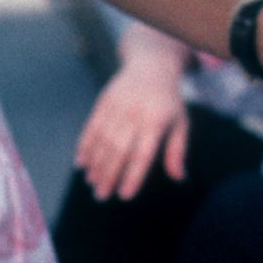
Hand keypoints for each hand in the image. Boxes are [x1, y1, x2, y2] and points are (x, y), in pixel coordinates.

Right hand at [75, 60, 187, 200]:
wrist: (151, 66)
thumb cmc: (169, 102)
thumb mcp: (180, 123)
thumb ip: (177, 151)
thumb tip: (179, 178)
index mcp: (156, 122)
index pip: (142, 154)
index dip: (133, 175)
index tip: (125, 195)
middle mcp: (134, 114)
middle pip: (118, 150)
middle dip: (108, 175)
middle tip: (101, 196)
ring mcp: (117, 107)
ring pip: (102, 140)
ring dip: (95, 164)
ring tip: (92, 183)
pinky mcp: (104, 102)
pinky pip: (91, 127)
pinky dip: (84, 146)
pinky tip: (81, 163)